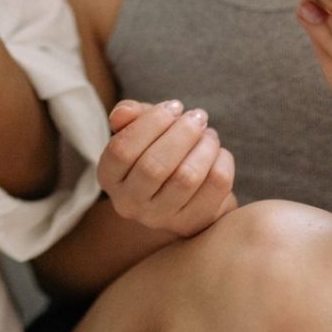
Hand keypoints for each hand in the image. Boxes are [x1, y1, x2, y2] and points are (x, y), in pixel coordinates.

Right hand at [97, 99, 236, 236]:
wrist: (178, 192)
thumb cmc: (154, 149)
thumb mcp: (136, 128)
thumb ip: (128, 114)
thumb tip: (124, 113)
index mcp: (109, 176)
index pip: (122, 150)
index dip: (151, 123)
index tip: (174, 106)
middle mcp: (128, 202)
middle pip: (155, 166)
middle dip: (182, 133)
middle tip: (198, 116)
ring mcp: (159, 218)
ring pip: (186, 177)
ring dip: (204, 146)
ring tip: (209, 133)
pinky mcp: (191, 224)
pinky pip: (214, 188)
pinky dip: (222, 162)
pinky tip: (218, 152)